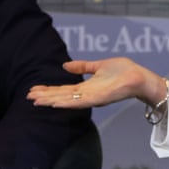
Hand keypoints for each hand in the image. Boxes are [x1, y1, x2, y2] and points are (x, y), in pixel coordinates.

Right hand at [28, 58, 165, 107]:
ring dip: (51, 101)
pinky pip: (80, 101)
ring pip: (67, 100)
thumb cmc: (124, 72)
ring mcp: (92, 98)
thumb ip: (83, 67)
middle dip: (45, 97)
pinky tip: (55, 102)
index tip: (34, 90)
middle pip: (61, 96)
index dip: (48, 90)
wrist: (140, 78)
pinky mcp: (99, 98)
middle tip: (28, 97)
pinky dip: (66, 102)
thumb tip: (65, 66)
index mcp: (86, 88)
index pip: (63, 90)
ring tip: (36, 101)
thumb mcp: (98, 66)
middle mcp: (86, 95)